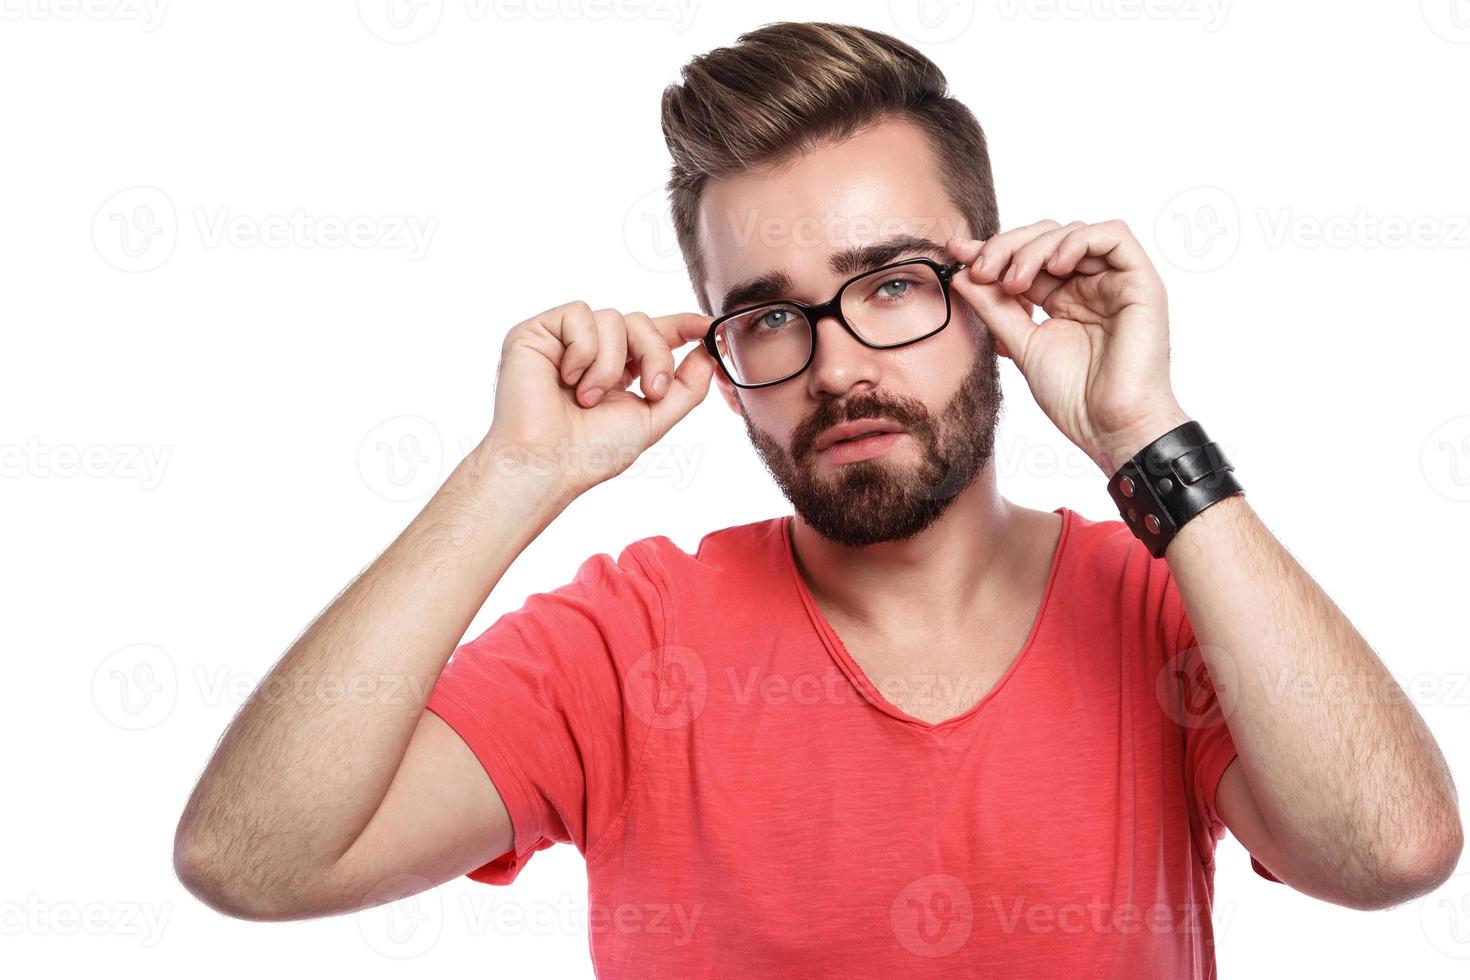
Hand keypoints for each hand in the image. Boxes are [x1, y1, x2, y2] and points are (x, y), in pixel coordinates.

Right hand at [482, 301, 715, 498]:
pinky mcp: (538, 332)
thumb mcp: (653, 418)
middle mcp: (592, 352)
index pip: (653, 335)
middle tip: (650, 392)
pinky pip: (579, 314)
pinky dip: (582, 350)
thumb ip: (686, 386)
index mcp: (619, 371)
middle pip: (640, 322)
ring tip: (588, 397)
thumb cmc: (591, 452)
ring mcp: (564, 340)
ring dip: (610, 363)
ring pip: (612, 317)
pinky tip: (567, 378)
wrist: (548, 463)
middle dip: (655, 355)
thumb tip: (709, 353)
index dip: (683, 325)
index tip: (708, 325)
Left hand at [946, 219, 1191, 474]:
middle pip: (1047, 236)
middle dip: (1009, 246)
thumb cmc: (1074, 397)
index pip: (1026, 257)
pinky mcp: (1141, 281)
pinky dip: (1078, 242)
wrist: (1110, 427)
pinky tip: (1055, 268)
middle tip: (983, 270)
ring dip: (1036, 247)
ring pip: (1074, 231)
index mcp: (1063, 299)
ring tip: (1015, 281)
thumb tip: (960, 273)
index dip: (992, 250)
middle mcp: (1090, 284)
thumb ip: (994, 308)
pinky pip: (1114, 235)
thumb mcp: (1021, 343)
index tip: (957, 255)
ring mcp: (1116, 281)